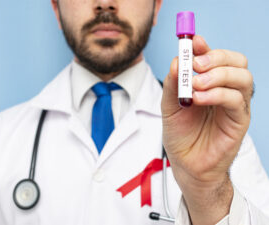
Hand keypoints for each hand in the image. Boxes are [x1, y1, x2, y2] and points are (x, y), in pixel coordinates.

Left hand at [161, 35, 253, 223]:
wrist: (186, 164)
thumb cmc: (179, 134)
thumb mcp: (169, 105)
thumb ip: (173, 83)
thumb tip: (177, 61)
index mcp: (209, 83)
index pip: (216, 57)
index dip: (206, 47)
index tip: (193, 42)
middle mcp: (225, 90)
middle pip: (236, 61)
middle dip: (216, 57)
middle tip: (195, 64)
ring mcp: (234, 105)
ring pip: (242, 77)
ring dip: (219, 75)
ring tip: (196, 84)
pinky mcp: (239, 120)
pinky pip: (237, 100)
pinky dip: (218, 94)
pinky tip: (199, 98)